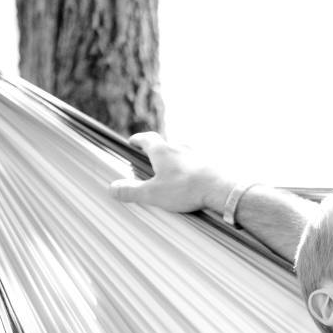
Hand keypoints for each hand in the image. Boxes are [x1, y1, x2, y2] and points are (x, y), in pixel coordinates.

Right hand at [108, 132, 233, 212]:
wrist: (220, 188)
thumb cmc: (186, 189)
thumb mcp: (152, 193)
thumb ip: (131, 191)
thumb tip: (111, 188)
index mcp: (163, 151)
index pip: (147, 139)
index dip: (138, 140)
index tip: (133, 142)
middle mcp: (181, 147)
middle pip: (166, 145)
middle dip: (158, 151)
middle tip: (151, 159)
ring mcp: (198, 153)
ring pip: (183, 153)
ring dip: (177, 160)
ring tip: (173, 173)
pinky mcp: (212, 162)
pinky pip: (198, 162)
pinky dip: (192, 168)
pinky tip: (193, 179)